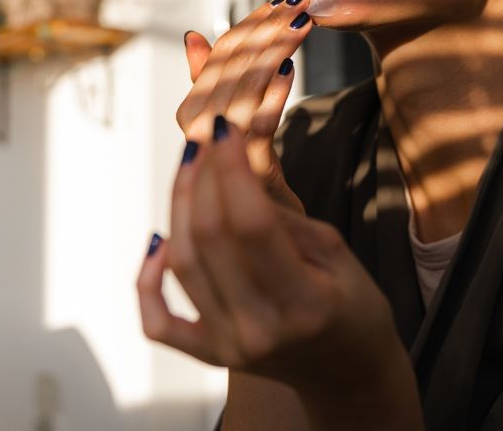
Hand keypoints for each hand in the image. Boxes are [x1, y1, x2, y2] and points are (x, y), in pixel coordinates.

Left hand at [137, 118, 421, 427]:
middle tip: (208, 137)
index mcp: (302, 304)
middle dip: (204, 176)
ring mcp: (227, 346)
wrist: (349, 372)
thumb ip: (284, 219)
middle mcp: (257, 330)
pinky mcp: (208, 354)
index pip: (251, 224)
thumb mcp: (338, 253)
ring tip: (191, 167)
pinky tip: (158, 239)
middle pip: (209, 238)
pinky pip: (158, 319)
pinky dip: (147, 278)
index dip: (232, 170)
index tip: (227, 130)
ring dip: (179, 206)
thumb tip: (235, 176)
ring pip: (182, 264)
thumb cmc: (354, 310)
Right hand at [176, 0, 310, 213]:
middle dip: (264, 31)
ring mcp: (223, 163)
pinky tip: (289, 70)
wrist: (276, 252)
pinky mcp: (250, 183)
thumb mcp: (239, 132)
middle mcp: (202, 141)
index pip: (218, 62)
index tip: (279, 1)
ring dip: (271, 52)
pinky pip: (257, 133)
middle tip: (298, 0)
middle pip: (227, 74)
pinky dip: (271, 97)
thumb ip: (215, 86)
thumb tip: (195, 36)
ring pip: (239, 96)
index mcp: (198, 122)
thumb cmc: (258, 188)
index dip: (247, 28)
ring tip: (300, 22)